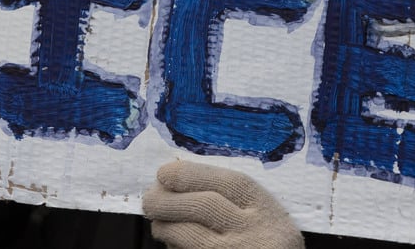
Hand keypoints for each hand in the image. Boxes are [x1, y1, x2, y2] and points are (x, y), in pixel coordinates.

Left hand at [143, 160, 303, 248]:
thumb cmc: (264, 240)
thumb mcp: (261, 216)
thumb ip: (232, 199)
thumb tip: (175, 180)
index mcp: (266, 209)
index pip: (227, 184)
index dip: (191, 174)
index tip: (164, 173)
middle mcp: (255, 233)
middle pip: (204, 207)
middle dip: (169, 200)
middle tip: (149, 199)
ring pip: (192, 236)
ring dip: (167, 227)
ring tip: (158, 224)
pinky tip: (172, 245)